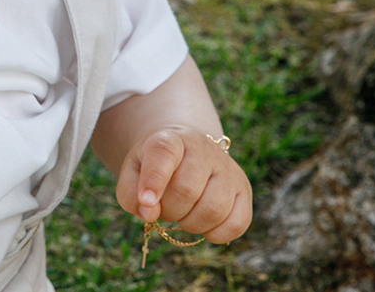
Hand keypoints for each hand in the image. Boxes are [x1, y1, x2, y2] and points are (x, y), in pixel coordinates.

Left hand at [115, 126, 251, 243]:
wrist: (183, 150)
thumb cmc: (153, 166)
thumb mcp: (133, 172)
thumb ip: (131, 193)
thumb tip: (150, 213)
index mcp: (170, 139)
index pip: (164, 153)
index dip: (154, 180)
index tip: (146, 201)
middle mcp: (203, 148)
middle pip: (187, 190)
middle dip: (170, 210)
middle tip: (164, 208)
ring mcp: (227, 167)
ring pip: (214, 209)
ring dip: (191, 224)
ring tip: (183, 214)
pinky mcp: (244, 188)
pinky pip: (237, 223)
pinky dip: (217, 234)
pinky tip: (203, 225)